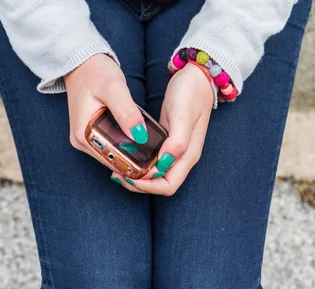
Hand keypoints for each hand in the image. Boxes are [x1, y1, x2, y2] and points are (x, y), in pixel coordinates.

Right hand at [64, 54, 146, 167]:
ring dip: (129, 155)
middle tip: (156, 158)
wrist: (81, 62)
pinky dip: (124, 146)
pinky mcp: (91, 134)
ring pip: (112, 155)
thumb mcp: (114, 88)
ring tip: (151, 152)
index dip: (131, 164)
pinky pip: (110, 146)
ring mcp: (85, 139)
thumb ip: (127, 112)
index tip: (151, 163)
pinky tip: (139, 143)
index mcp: (83, 134)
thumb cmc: (95, 71)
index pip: (110, 159)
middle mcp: (81, 141)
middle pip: (111, 160)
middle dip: (132, 161)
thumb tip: (140, 136)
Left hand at [111, 63, 213, 194]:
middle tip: (118, 174)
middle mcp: (181, 158)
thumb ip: (177, 142)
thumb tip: (164, 162)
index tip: (130, 176)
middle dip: (139, 184)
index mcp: (188, 156)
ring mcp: (173, 151)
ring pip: (154, 175)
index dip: (149, 186)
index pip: (168, 185)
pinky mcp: (166, 143)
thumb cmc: (192, 94)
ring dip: (136, 176)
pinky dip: (139, 163)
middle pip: (160, 184)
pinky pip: (152, 161)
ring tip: (117, 168)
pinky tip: (125, 156)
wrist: (197, 76)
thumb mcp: (183, 115)